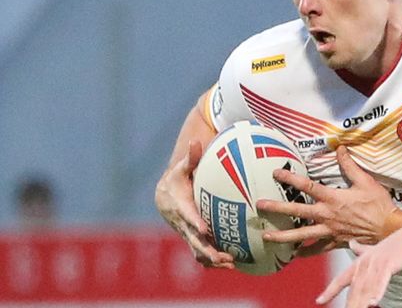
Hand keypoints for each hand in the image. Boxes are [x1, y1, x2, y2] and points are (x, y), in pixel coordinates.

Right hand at [154, 140, 234, 268]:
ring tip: (231, 264)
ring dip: (212, 259)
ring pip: (197, 250)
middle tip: (223, 256)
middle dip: (206, 249)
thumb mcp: (183, 168)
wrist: (164, 196)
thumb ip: (191, 158)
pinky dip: (213, 260)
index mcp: (180, 206)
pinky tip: (233, 264)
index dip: (194, 222)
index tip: (204, 229)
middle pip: (193, 239)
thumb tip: (195, 141)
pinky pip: (201, 252)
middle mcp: (182, 223)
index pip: (187, 215)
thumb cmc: (178, 179)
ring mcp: (187, 233)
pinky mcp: (193, 239)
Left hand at [257, 146, 395, 251]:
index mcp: (332, 198)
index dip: (290, 179)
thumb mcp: (365, 181)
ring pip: (301, 235)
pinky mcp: (335, 242)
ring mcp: (329, 231)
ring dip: (283, 235)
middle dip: (277, 208)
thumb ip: (349, 166)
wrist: (388, 229)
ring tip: (266, 236)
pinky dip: (305, 252)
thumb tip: (340, 148)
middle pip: (297, 212)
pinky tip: (294, 255)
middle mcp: (327, 215)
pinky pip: (316, 249)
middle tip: (260, 206)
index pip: (306, 186)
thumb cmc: (378, 204)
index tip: (275, 173)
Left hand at [316, 232, 401, 306]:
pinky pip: (381, 282)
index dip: (330, 290)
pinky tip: (373, 303)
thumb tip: (352, 244)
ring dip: (359, 303)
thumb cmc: (398, 243)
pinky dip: (376, 293)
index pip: (341, 279)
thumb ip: (362, 250)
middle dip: (349, 304)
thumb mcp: (376, 249)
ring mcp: (377, 263)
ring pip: (365, 288)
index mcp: (361, 261)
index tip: (319, 300)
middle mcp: (366, 263)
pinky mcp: (389, 264)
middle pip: (353, 289)